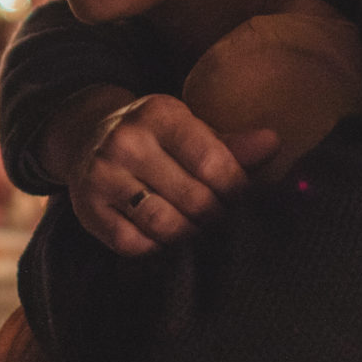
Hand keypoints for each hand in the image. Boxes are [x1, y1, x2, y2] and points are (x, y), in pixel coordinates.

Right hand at [69, 95, 278, 256]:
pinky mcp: (88, 208)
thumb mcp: (189, 129)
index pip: (212, 162)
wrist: (87, 138)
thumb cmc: (154, 137)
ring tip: (197, 228)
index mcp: (160, 114)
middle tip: (221, 218)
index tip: (241, 196)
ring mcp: (103, 176)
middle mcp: (127, 141)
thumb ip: (231, 143)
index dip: (235, 188)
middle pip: (192, 198)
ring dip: (189, 234)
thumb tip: (274, 143)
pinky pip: (134, 244)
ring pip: (164, 225)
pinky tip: (164, 236)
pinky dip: (156, 247)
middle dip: (215, 215)